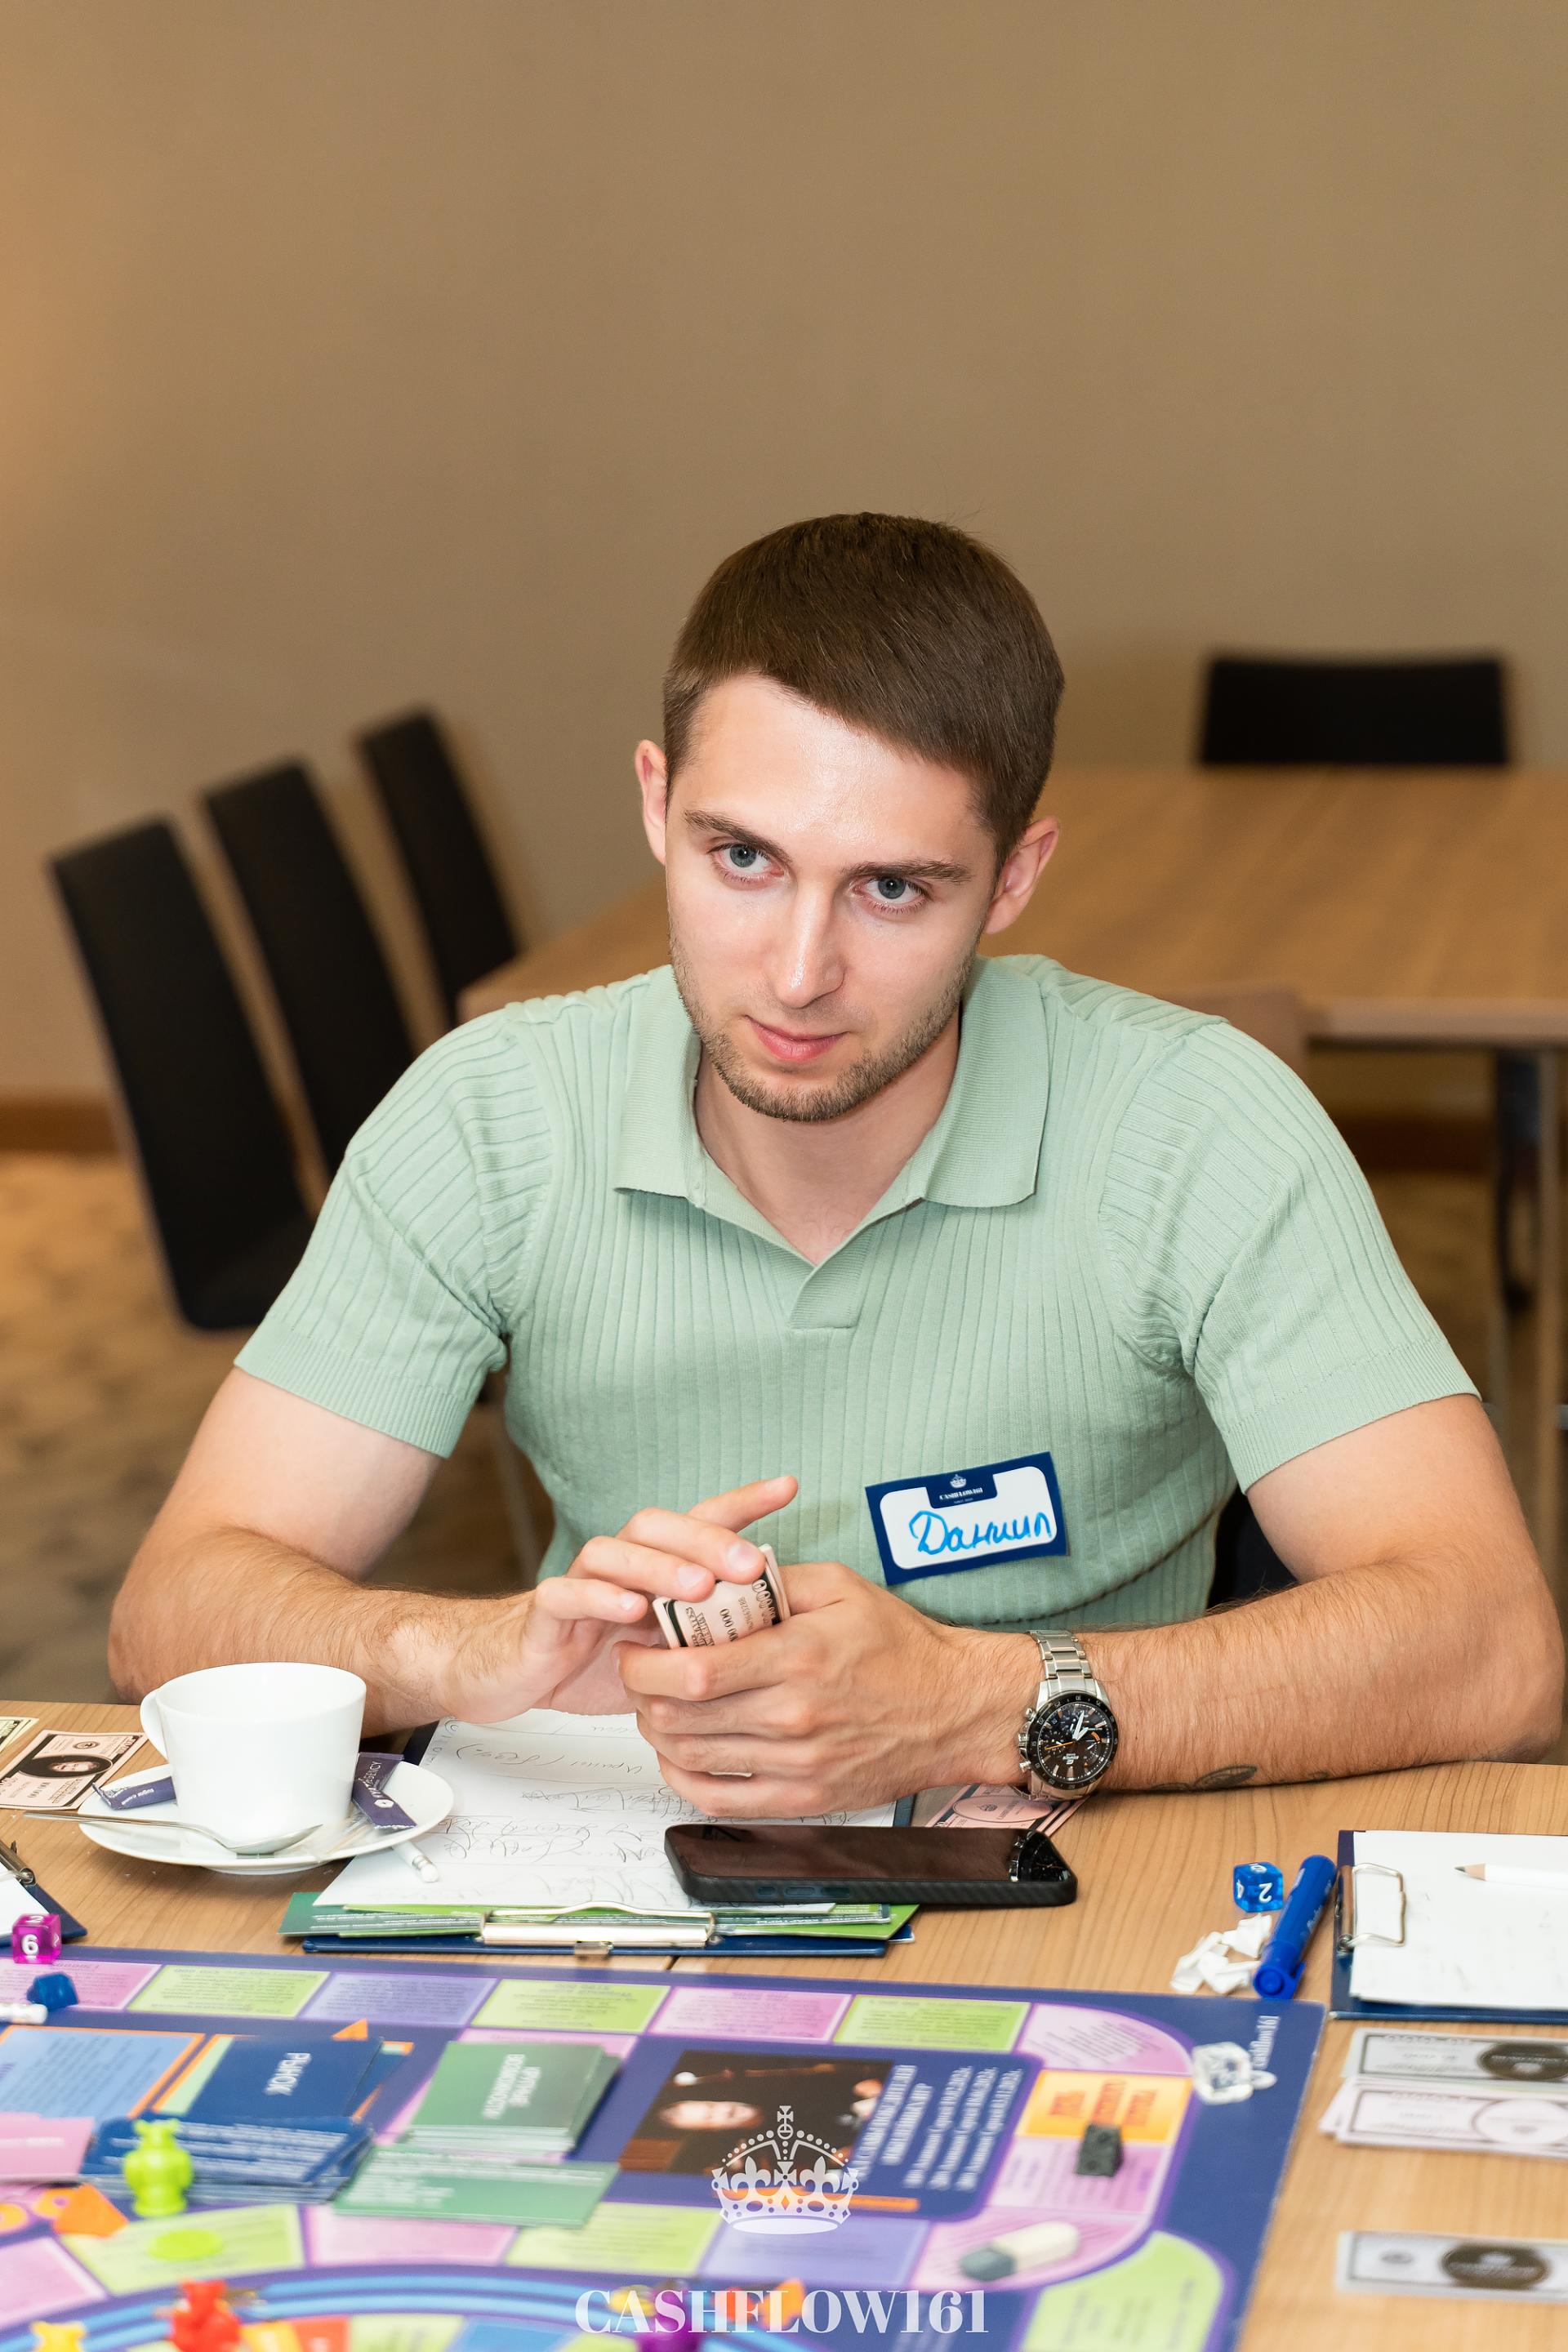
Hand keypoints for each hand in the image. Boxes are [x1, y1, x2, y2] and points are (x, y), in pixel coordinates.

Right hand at [441, 1475, 797, 1721]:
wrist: (510, 1671)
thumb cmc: (594, 1658)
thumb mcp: (664, 1653)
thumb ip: (708, 1640)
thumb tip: (781, 1645)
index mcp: (651, 1568)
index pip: (698, 1521)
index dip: (742, 1502)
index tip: (787, 1486)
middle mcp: (617, 1564)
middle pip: (658, 1527)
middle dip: (707, 1540)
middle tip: (750, 1565)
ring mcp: (578, 1584)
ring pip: (614, 1551)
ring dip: (660, 1566)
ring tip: (699, 1587)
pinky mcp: (544, 1614)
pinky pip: (566, 1594)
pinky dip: (599, 1598)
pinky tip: (631, 1611)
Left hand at [618, 1559, 1039, 1812]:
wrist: (958, 1708)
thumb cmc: (903, 1646)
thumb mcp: (841, 1586)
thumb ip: (772, 1579)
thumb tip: (712, 1577)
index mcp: (797, 1657)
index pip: (690, 1671)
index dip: (644, 1662)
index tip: (635, 1645)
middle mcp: (792, 1717)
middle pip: (679, 1717)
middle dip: (641, 1692)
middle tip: (638, 1670)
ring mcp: (797, 1765)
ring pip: (690, 1757)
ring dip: (656, 1730)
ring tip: (656, 1703)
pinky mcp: (804, 1800)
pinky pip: (719, 1800)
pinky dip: (683, 1778)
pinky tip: (677, 1753)